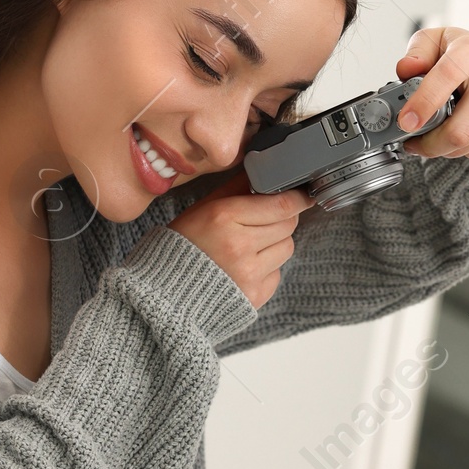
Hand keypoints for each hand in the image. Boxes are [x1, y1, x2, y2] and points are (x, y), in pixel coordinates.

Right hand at [171, 182, 312, 307]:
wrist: (166, 292)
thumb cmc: (183, 246)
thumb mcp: (203, 209)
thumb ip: (235, 190)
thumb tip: (265, 172)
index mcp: (224, 217)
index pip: (281, 204)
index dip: (298, 198)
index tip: (303, 195)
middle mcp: (239, 245)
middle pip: (288, 225)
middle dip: (282, 219)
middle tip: (264, 222)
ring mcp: (248, 273)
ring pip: (287, 248)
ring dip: (276, 244)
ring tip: (251, 246)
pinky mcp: (254, 296)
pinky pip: (277, 274)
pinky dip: (267, 268)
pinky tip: (245, 267)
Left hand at [394, 26, 468, 160]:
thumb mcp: (438, 41)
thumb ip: (417, 52)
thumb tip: (405, 70)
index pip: (446, 77)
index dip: (423, 103)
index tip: (405, 123)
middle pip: (458, 130)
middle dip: (428, 145)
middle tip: (413, 142)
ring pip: (465, 146)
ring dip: (443, 147)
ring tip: (437, 132)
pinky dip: (463, 147)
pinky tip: (462, 129)